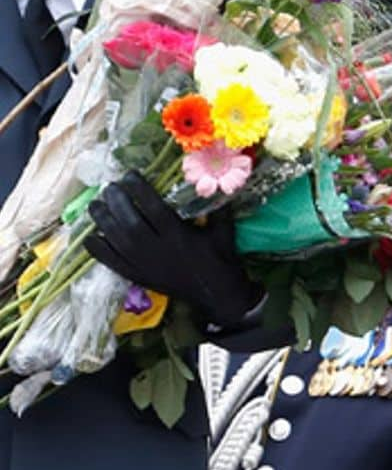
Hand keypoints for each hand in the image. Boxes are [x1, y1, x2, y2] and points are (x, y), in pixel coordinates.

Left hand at [87, 171, 259, 326]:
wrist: (217, 294)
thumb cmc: (221, 258)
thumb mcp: (224, 230)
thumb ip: (217, 206)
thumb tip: (214, 181)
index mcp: (179, 236)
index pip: (154, 209)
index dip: (140, 190)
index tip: (129, 175)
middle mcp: (159, 251)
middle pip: (131, 224)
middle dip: (117, 204)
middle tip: (108, 187)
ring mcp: (146, 266)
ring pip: (118, 242)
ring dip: (103, 223)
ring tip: (94, 205)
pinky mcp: (140, 277)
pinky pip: (114, 264)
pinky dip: (99, 251)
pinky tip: (89, 237)